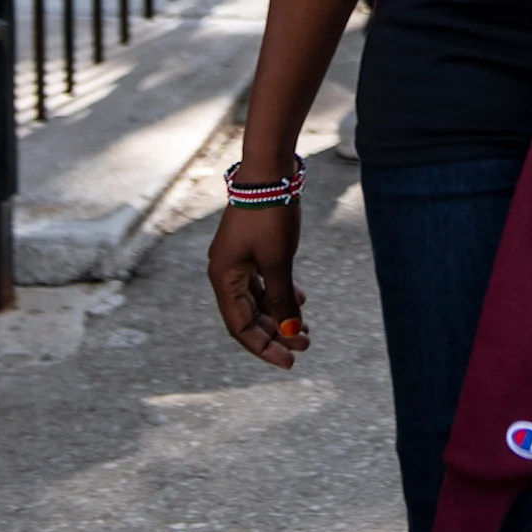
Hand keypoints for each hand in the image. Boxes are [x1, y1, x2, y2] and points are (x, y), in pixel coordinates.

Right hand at [208, 201, 308, 367]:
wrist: (269, 170)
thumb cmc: (270, 215)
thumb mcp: (278, 262)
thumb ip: (282, 300)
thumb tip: (292, 333)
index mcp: (224, 279)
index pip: (240, 327)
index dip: (264, 346)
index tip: (290, 361)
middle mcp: (226, 272)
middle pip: (249, 315)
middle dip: (277, 332)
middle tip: (306, 344)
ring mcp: (238, 259)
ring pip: (258, 298)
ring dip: (281, 314)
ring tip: (307, 327)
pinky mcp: (251, 247)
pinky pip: (263, 280)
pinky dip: (280, 292)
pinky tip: (301, 299)